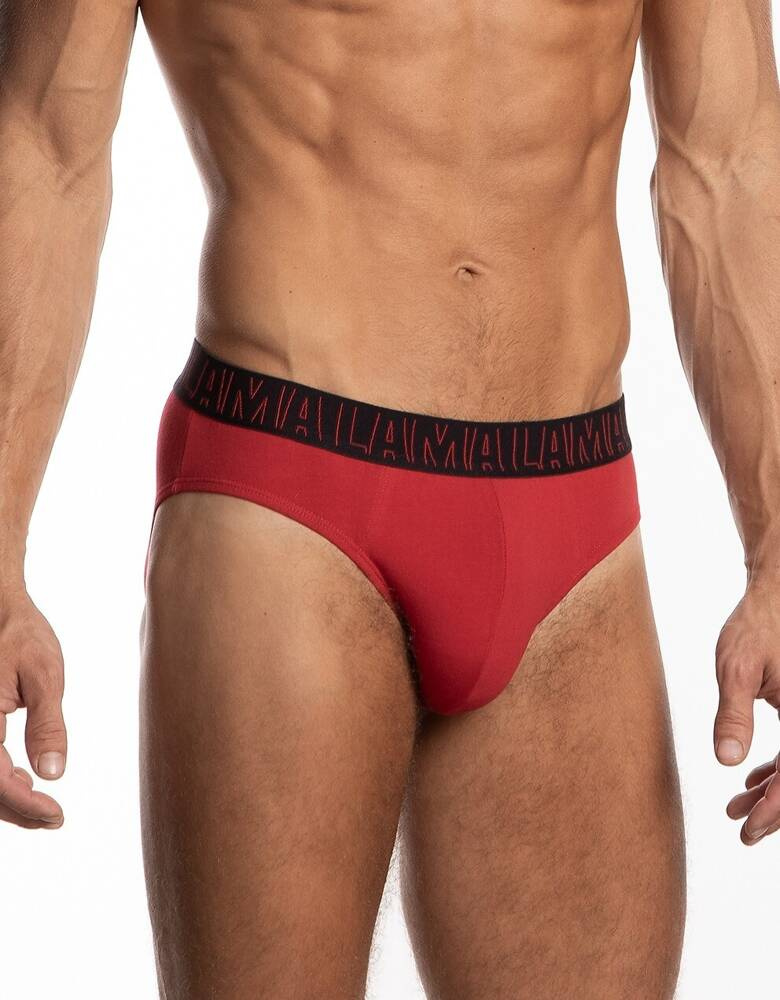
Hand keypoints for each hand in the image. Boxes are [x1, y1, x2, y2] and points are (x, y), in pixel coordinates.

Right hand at [0, 586, 65, 828]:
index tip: (56, 814)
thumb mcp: (45, 675)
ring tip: (44, 808)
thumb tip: (53, 774)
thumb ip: (48, 724)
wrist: (0, 609)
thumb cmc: (22, 635)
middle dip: (17, 810)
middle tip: (55, 818)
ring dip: (7, 799)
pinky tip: (24, 781)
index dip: (23, 804)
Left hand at [715, 581, 779, 843]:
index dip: (775, 811)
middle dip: (776, 810)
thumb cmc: (757, 625)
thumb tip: (727, 761)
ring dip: (776, 792)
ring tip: (737, 807)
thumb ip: (733, 715)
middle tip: (741, 829)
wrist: (776, 593)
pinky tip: (753, 780)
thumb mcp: (736, 669)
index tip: (746, 830)